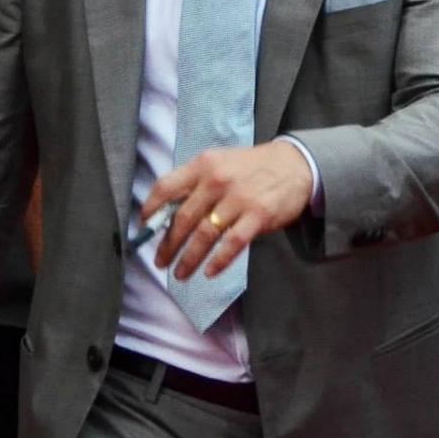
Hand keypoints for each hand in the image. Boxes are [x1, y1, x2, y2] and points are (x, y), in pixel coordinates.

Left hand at [144, 142, 313, 281]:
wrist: (294, 165)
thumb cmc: (250, 168)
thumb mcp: (219, 163)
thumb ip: (195, 183)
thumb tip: (166, 213)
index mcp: (203, 165)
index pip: (166, 187)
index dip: (150, 211)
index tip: (144, 229)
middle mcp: (217, 180)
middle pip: (183, 218)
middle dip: (168, 245)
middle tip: (159, 262)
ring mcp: (238, 198)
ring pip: (205, 235)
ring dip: (189, 259)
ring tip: (180, 274)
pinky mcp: (258, 215)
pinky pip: (232, 243)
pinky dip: (219, 261)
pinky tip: (209, 272)